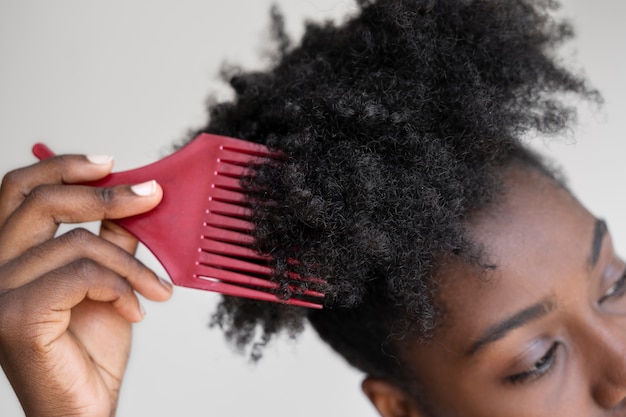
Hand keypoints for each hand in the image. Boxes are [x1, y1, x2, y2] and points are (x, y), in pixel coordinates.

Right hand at [0, 153, 172, 416]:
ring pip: (79, 243)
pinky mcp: (14, 316)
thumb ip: (111, 239)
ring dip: (133, 266)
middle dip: (106, 195)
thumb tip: (135, 196)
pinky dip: (122, 287)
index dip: (62, 167)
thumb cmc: (91, 349)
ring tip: (156, 290)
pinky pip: (83, 274)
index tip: (111, 165)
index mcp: (8, 255)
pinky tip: (136, 311)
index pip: (18, 190)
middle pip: (41, 202)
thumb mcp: (106, 280)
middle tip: (151, 197)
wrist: (83, 407)